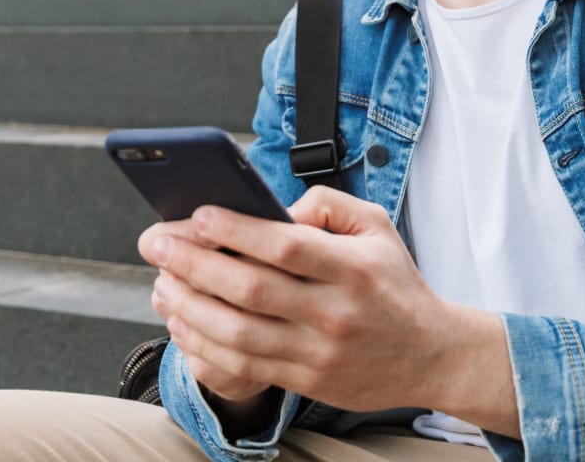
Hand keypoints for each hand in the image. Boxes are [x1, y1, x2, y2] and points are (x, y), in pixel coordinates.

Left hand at [138, 187, 516, 434]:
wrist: (428, 352)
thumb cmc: (395, 281)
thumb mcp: (376, 225)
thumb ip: (328, 204)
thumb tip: (276, 208)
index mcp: (353, 267)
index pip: (286, 246)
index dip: (237, 230)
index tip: (198, 215)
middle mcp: (335, 311)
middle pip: (251, 289)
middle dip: (194, 265)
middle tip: (156, 244)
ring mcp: (319, 352)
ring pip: (238, 332)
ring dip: (189, 307)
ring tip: (159, 284)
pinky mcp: (306, 380)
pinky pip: (244, 365)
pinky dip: (204, 344)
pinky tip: (182, 322)